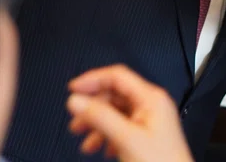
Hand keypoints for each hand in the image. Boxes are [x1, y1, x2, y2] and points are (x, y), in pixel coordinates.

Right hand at [67, 65, 193, 161]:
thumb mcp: (126, 139)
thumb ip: (100, 117)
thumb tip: (77, 100)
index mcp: (151, 98)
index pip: (117, 76)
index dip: (93, 79)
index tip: (73, 89)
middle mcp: (152, 106)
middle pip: (114, 96)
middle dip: (92, 109)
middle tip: (76, 121)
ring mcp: (150, 121)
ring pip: (116, 114)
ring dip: (98, 126)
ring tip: (86, 143)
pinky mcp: (147, 136)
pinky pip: (121, 128)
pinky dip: (107, 137)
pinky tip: (102, 149)